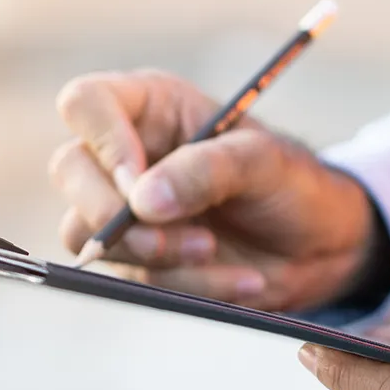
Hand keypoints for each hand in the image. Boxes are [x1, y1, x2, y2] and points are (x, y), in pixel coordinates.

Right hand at [49, 70, 378, 309]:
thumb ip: (206, 170)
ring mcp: (127, 209)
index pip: (87, 104)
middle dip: (112, 214)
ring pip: (91, 235)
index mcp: (152, 108)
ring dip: (158, 255)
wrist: (321, 246)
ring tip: (216, 252)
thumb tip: (141, 201)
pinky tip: (237, 279)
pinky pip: (134, 278)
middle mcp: (128, 154)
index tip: (138, 184)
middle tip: (166, 238)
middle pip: (69, 170)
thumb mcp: (264, 162)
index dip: (102, 141)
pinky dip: (187, 285)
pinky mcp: (139, 258)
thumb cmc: (293, 184)